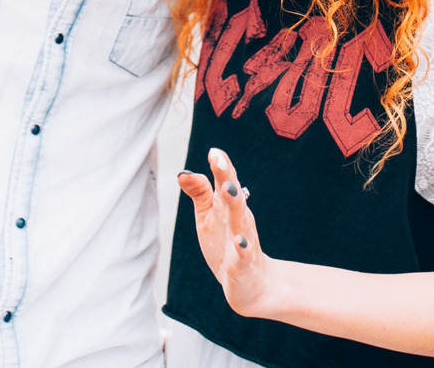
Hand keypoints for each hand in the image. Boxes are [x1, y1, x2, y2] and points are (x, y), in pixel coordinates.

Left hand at [177, 148, 280, 318]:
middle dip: (226, 176)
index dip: (221, 166)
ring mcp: (243, 240)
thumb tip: (182, 172)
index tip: (213, 151)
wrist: (252, 283)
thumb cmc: (226, 243)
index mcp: (228, 205)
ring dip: (235, 203)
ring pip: (240, 219)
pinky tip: (238, 240)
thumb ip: (199, 192)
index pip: (226, 180)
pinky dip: (242, 247)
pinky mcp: (243, 264)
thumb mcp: (209, 215)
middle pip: (233, 194)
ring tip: (228, 187)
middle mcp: (238, 218)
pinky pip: (244, 254)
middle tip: (218, 159)